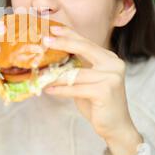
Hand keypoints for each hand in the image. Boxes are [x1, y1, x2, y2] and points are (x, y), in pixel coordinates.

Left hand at [43, 25, 142, 154]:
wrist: (116, 126)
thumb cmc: (98, 103)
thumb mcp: (88, 80)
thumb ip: (77, 68)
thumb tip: (53, 57)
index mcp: (109, 58)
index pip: (86, 42)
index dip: (69, 34)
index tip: (53, 28)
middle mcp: (113, 64)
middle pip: (84, 48)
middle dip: (62, 43)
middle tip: (45, 40)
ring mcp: (111, 77)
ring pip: (76, 73)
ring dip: (55, 75)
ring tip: (39, 75)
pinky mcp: (105, 91)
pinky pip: (76, 88)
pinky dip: (60, 90)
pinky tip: (48, 89)